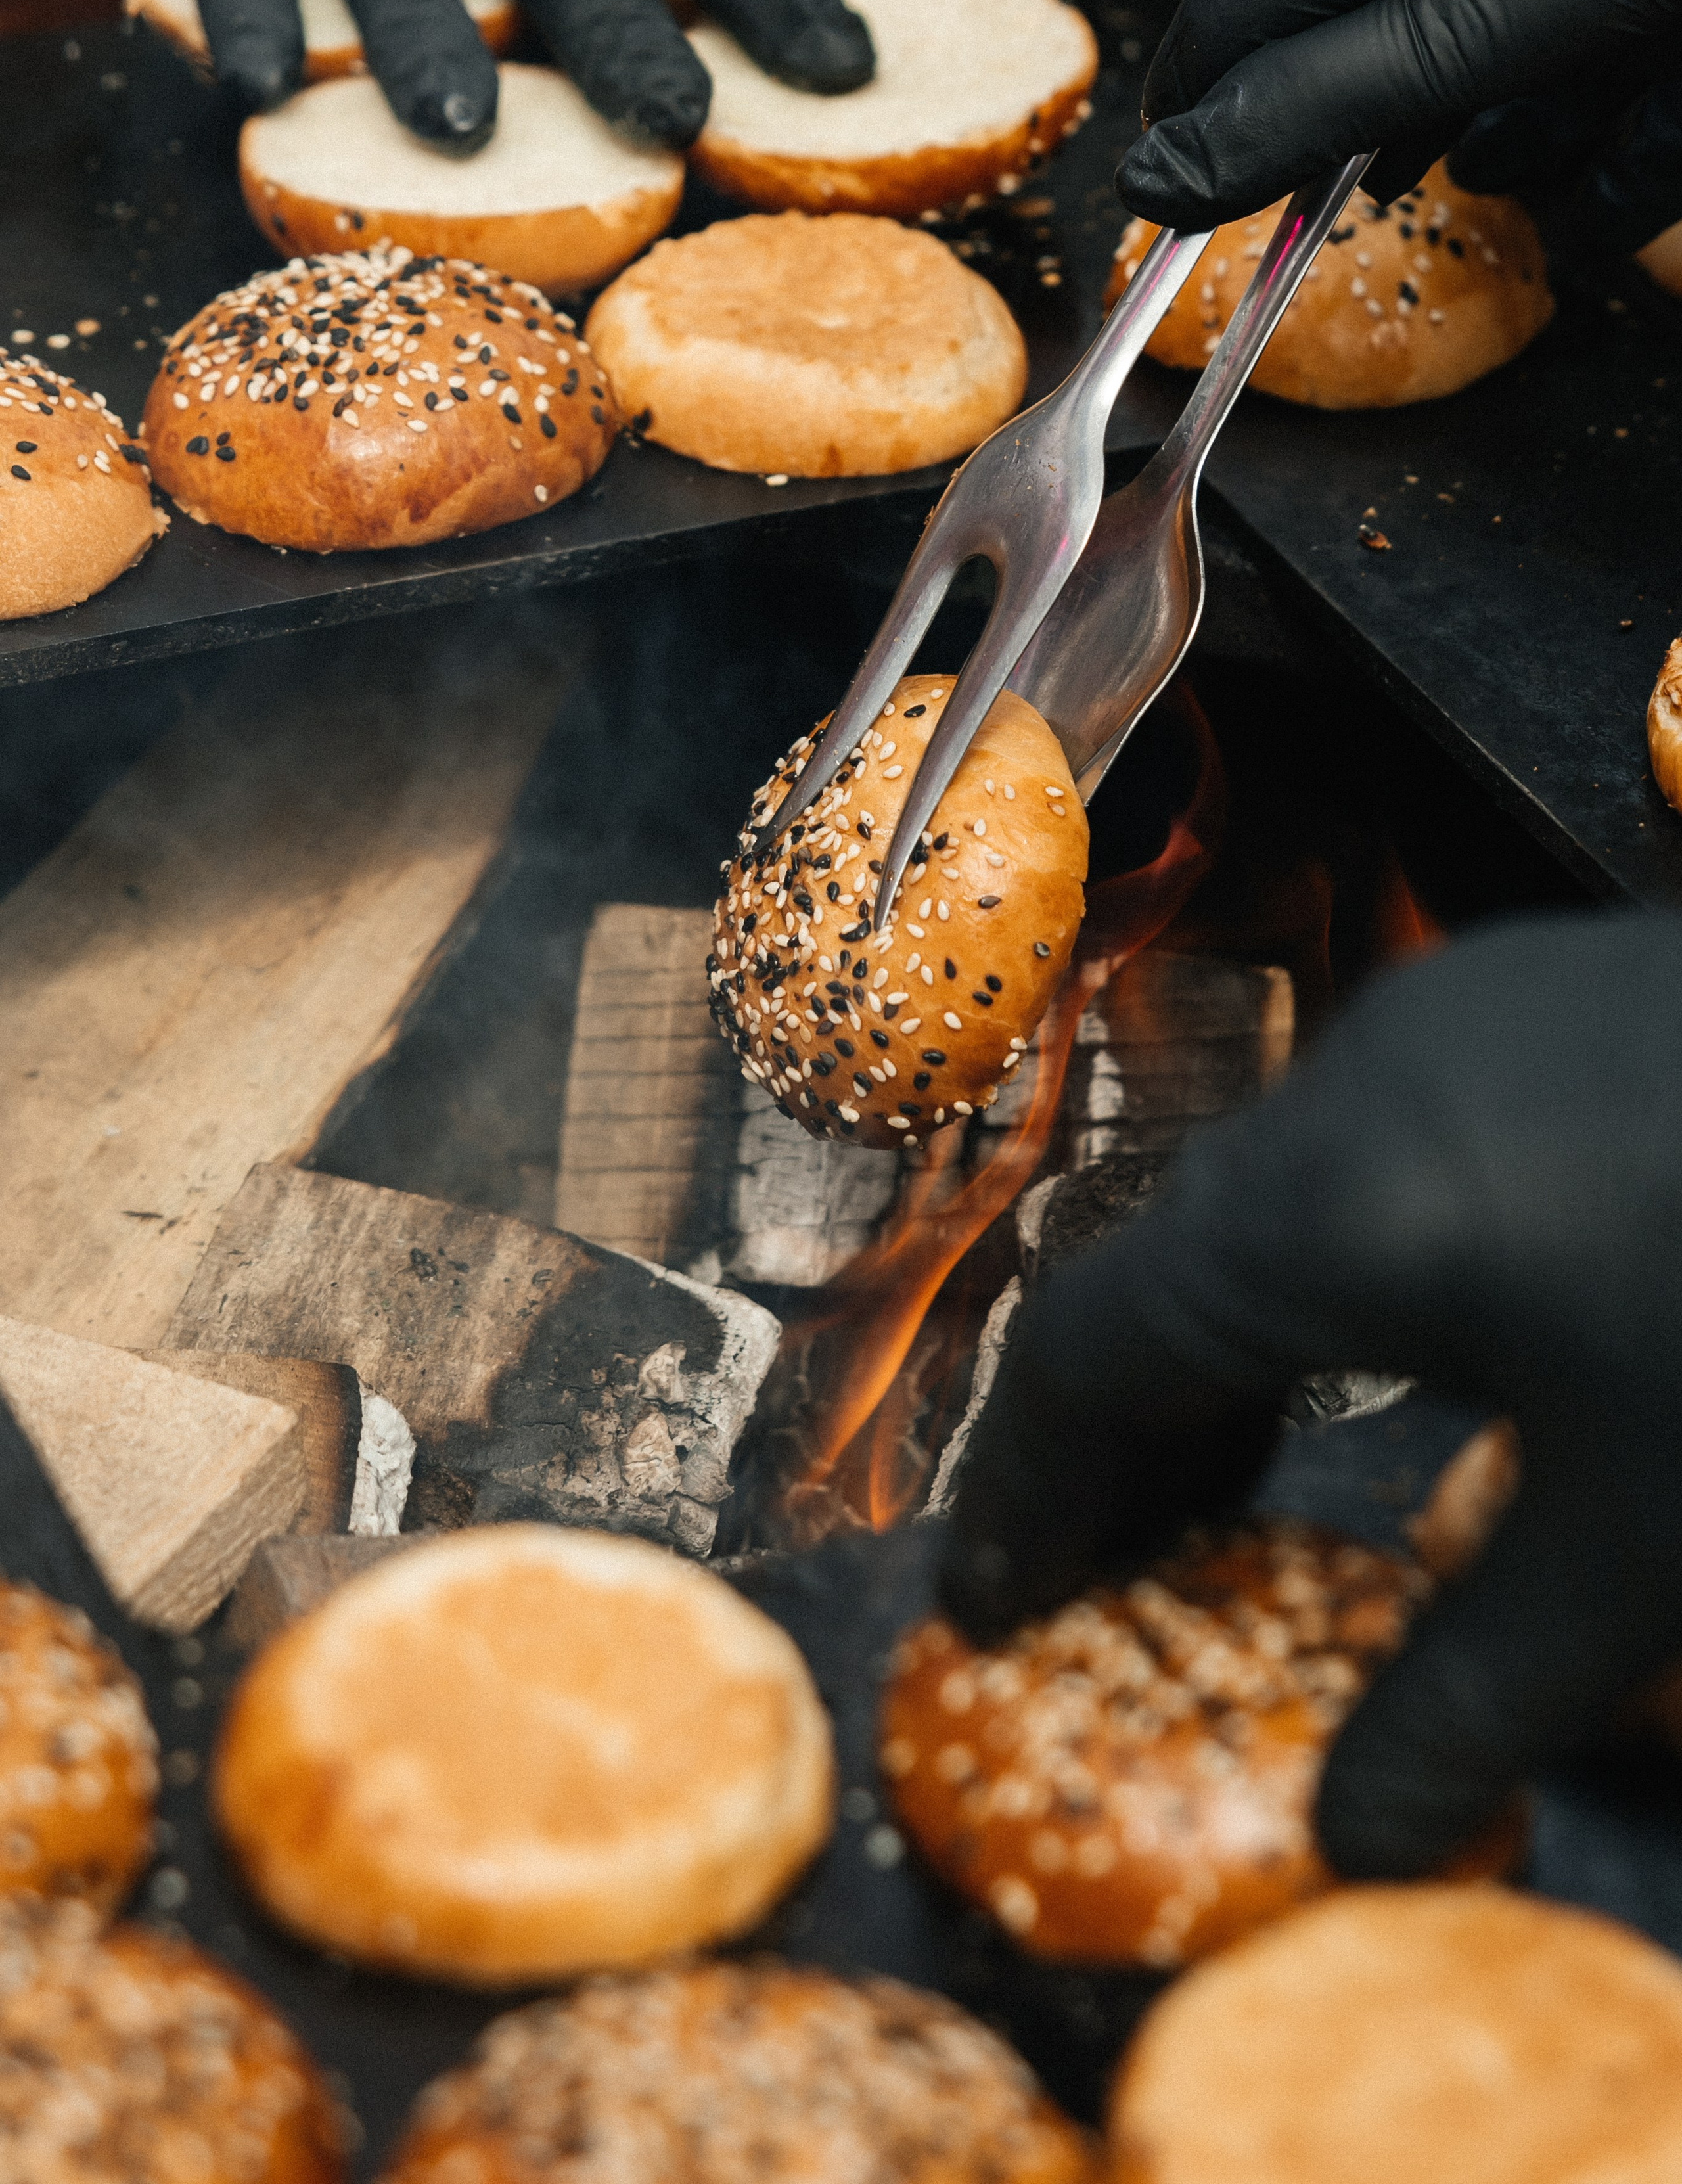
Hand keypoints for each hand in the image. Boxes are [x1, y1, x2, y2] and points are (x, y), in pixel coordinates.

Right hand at [941, 910, 1681, 1878]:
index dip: (1025, 1492)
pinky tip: (1410, 1340)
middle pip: (1157, 1263)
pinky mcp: (1523, 999)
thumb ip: (1477, 1684)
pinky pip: (1357, 1143)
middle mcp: (1348, 1084)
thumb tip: (1360, 1828)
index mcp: (1328, 1208)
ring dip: (1229, 1343)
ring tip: (1242, 1475)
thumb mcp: (1647, 1535)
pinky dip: (1329, 1264)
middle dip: (1123, 1431)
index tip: (994, 1600)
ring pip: (1258, 1195)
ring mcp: (1437, 1020)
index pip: (1087, 1350)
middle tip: (1116, 1566)